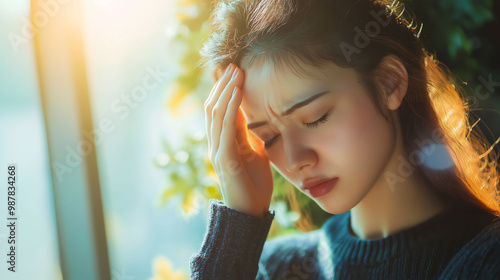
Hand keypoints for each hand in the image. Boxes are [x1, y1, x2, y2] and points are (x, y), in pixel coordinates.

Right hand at [204, 63, 273, 217]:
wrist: (251, 213)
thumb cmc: (254, 184)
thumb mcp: (255, 152)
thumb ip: (249, 135)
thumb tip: (253, 114)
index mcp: (223, 142)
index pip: (219, 110)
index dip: (226, 90)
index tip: (236, 71)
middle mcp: (215, 143)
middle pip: (213, 107)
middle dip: (223, 85)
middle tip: (234, 65)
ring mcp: (217, 151)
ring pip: (216, 113)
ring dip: (226, 91)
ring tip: (236, 73)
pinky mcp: (224, 159)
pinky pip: (225, 128)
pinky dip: (230, 109)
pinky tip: (236, 94)